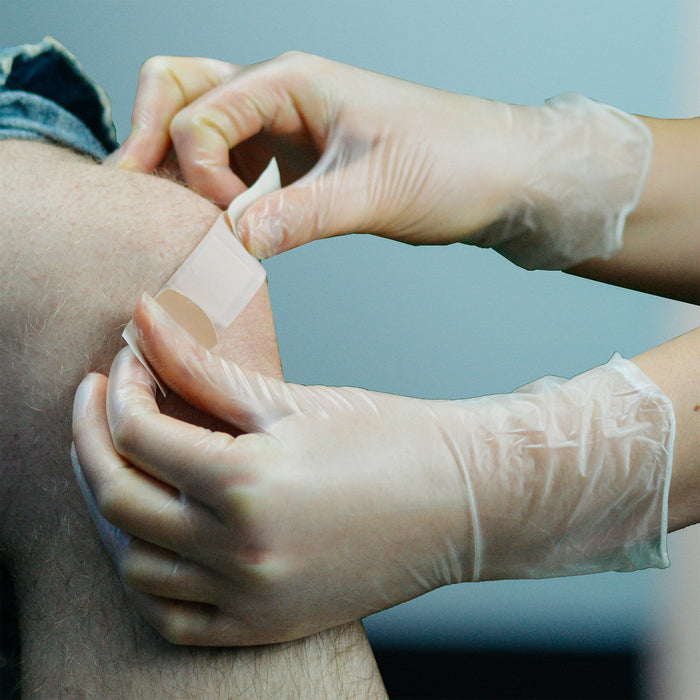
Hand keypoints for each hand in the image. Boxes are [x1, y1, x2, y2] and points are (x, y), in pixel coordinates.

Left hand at [72, 294, 672, 644]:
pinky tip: (160, 531)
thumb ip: (204, 367)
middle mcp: (241, 552)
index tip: (128, 358)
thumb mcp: (293, 402)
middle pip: (118, 500)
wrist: (461, 501)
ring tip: (132, 461)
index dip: (119, 386)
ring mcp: (252, 598)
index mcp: (249, 483)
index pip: (136, 433)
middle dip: (92, 439)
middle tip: (100, 398)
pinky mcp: (267, 625)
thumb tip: (145, 318)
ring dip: (115, 507)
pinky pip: (173, 617)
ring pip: (133, 564)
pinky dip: (149, 574)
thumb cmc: (390, 439)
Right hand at [108, 52, 520, 256]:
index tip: (236, 220)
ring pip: (199, 131)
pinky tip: (218, 229)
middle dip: (149, 142)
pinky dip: (210, 192)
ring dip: (177, 171)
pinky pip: (231, 166)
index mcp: (291, 83)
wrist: (498, 177)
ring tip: (171, 219)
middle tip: (138, 197)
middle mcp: (278, 96)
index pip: (197, 114)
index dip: (198, 174)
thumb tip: (231, 242)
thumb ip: (300, 215)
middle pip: (177, 93)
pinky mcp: (294, 161)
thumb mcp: (375, 191)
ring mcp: (283, 127)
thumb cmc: (453, 165)